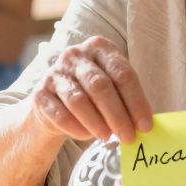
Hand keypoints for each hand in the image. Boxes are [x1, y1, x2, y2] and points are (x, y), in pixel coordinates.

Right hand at [26, 36, 153, 143]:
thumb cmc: (93, 94)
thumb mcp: (113, 89)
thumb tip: (145, 126)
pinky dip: (76, 129)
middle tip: (128, 137)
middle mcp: (75, 55)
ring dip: (97, 123)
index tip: (146, 125)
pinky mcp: (40, 94)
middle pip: (100, 86)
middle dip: (118, 115)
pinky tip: (87, 136)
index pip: (122, 73)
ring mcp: (55, 73)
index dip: (136, 101)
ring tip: (108, 137)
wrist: (55, 103)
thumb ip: (128, 101)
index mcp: (99, 47)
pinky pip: (60, 115)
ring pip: (79, 101)